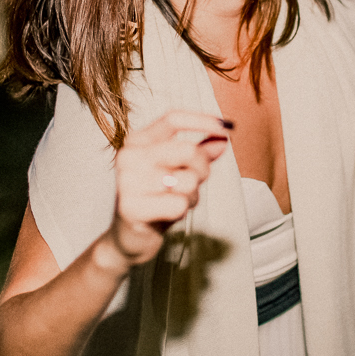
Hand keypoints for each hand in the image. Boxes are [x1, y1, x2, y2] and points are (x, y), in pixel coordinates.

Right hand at [104, 111, 229, 270]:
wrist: (130, 236)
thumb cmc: (157, 198)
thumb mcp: (179, 170)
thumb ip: (200, 152)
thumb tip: (223, 137)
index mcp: (138, 141)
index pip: (173, 119)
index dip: (203, 121)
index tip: (227, 128)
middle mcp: (129, 156)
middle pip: (187, 150)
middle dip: (203, 167)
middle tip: (197, 180)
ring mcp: (127, 181)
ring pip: (187, 180)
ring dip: (192, 194)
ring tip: (176, 200)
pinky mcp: (131, 207)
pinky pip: (179, 204)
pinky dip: (182, 211)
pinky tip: (168, 214)